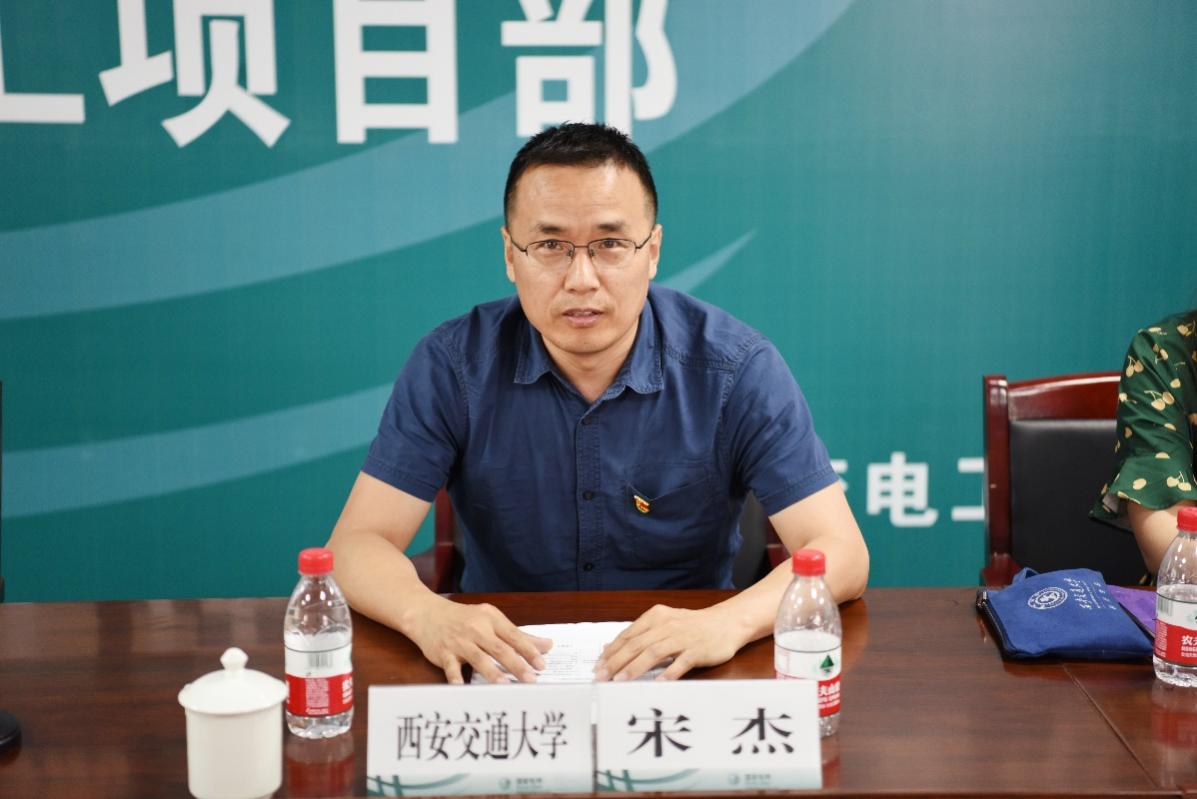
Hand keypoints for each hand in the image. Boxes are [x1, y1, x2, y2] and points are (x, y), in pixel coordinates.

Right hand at [405, 597, 552, 683]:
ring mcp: (459, 642)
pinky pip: (451, 668)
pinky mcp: (444, 653)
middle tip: (531, 679)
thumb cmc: (463, 619)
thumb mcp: (490, 620)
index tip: (541, 664)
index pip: (514, 635)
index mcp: (490, 619)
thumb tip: (547, 645)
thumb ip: (518, 635)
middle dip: (516, 664)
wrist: (426, 613)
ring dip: (492, 672)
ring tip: (506, 685)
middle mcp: (476, 629)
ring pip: (478, 658)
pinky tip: (462, 688)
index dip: (528, 650)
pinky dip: (456, 678)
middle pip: (499, 648)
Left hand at [594, 604, 747, 681]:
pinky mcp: (697, 650)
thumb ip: (638, 635)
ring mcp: (683, 638)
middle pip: (636, 644)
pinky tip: (656, 684)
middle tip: (602, 677)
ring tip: (620, 682)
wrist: (726, 623)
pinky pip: (680, 663)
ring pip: (654, 652)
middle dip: (616, 662)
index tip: (597, 667)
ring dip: (635, 668)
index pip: (628, 636)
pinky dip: (667, 673)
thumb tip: (609, 647)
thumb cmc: (692, 626)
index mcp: (656, 617)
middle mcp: (667, 625)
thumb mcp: (663, 623)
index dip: (611, 652)